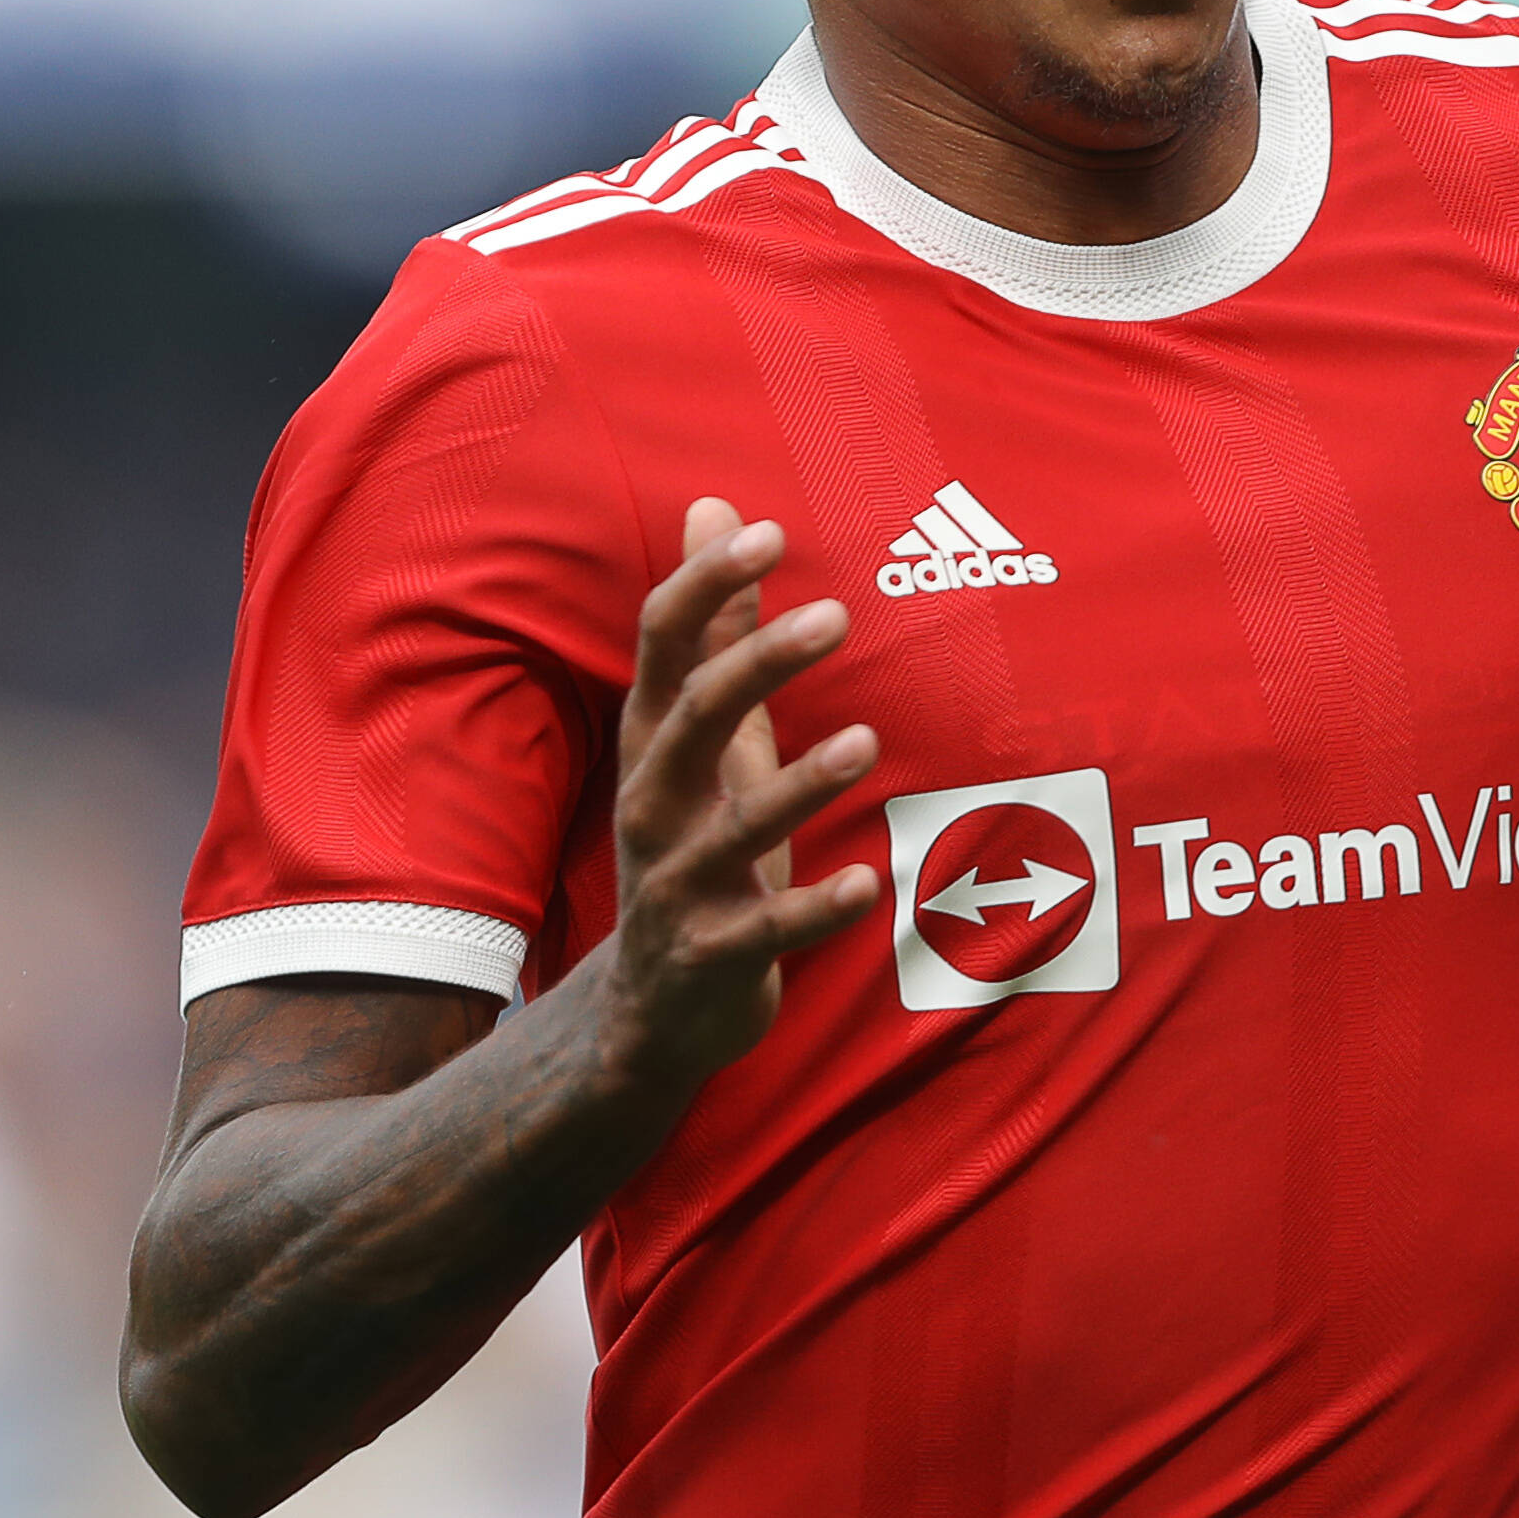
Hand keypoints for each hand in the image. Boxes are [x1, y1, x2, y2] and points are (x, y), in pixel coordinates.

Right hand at [604, 497, 882, 1092]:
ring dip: (800, 785)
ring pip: (736, 826)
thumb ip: (717, 631)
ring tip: (868, 743)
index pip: (663, 644)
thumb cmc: (695, 845)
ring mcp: (679, 881)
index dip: (705, 585)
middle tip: (837, 616)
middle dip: (759, 665)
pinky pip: (767, 929)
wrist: (649, 1009)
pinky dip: (816, 908)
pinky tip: (868, 884)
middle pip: (695, 717)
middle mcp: (655, 800)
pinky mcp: (712, 952)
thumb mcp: (705, 739)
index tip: (765, 531)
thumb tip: (714, 508)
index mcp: (655, 740)